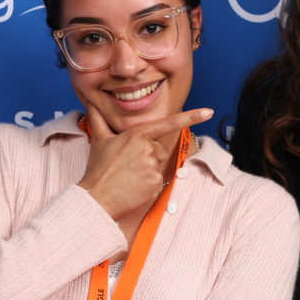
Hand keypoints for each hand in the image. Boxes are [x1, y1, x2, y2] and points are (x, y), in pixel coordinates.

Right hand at [76, 100, 213, 220]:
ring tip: (129, 175)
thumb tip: (90, 102)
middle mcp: (148, 148)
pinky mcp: (157, 182)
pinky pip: (159, 179)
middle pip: (159, 148)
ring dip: (148, 169)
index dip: (191, 117)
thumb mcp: (99, 139)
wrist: (97, 196)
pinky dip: (149, 183)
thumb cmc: (98, 168)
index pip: (168, 122)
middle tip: (127, 164)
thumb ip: (98, 118)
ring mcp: (154, 165)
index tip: (209, 112)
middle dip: (148, 155)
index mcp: (137, 134)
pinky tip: (135, 185)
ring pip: (159, 164)